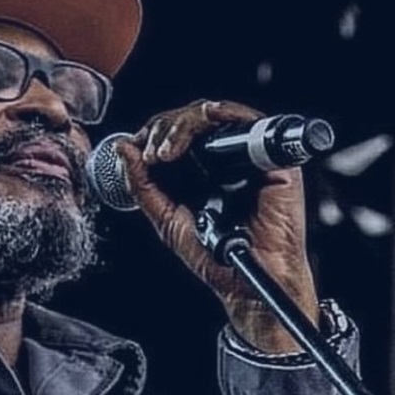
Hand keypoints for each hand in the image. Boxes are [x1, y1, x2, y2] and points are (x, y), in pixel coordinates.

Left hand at [116, 99, 317, 352]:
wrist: (245, 280)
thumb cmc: (215, 257)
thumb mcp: (165, 219)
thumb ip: (142, 185)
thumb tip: (123, 147)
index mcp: (198, 170)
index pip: (173, 132)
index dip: (152, 134)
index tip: (133, 149)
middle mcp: (223, 158)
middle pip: (189, 118)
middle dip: (162, 129)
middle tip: (151, 156)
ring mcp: (247, 156)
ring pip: (212, 114)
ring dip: (180, 125)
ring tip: (164, 154)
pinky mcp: (271, 158)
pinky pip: (248, 121)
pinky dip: (220, 116)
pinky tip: (193, 136)